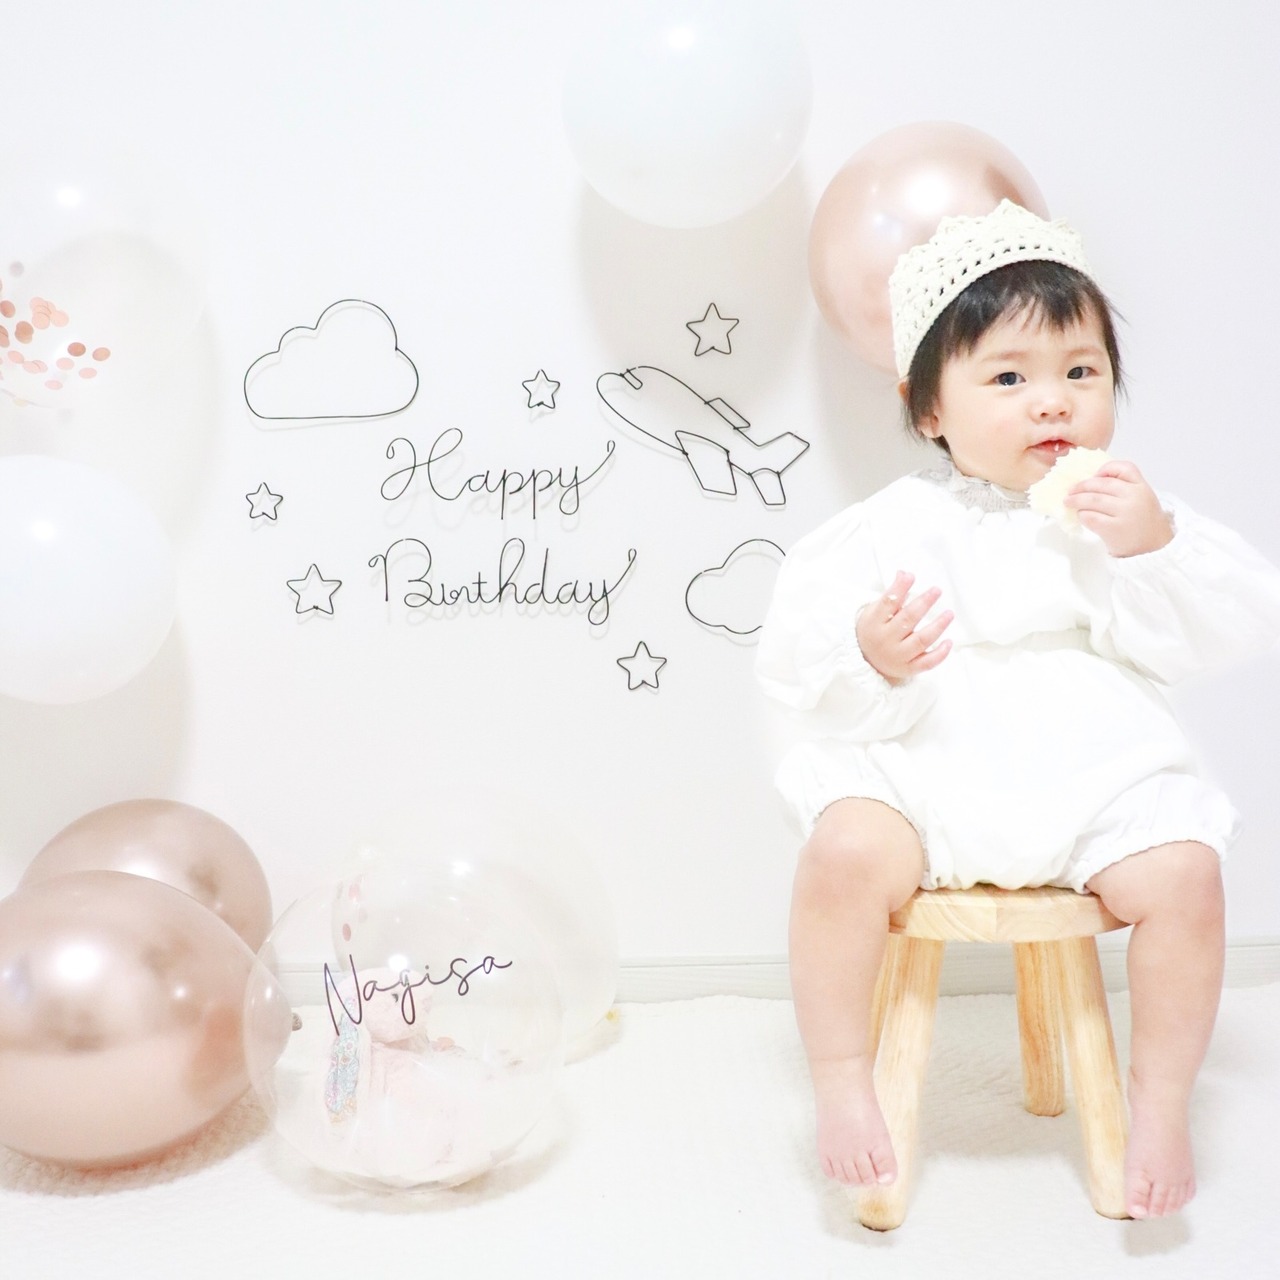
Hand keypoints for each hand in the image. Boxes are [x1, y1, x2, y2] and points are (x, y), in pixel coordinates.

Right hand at [856, 570, 952, 684]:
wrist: (865, 660)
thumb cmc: (874, 631)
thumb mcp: (876, 612)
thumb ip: (892, 595)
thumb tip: (903, 574)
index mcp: (874, 623)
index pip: (887, 603)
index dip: (899, 589)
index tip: (911, 576)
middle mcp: (885, 640)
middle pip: (907, 619)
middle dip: (923, 603)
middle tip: (936, 590)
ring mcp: (898, 655)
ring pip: (920, 641)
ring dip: (937, 626)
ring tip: (949, 613)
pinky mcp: (908, 668)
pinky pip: (927, 663)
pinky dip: (940, 654)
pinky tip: (948, 642)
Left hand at [1064, 459, 1173, 557]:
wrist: (1153, 549)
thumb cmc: (1142, 523)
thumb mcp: (1142, 499)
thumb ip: (1124, 488)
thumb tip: (1090, 481)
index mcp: (1141, 487)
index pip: (1125, 468)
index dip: (1107, 468)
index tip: (1094, 474)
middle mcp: (1134, 497)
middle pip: (1102, 484)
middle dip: (1082, 486)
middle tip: (1070, 490)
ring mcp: (1125, 513)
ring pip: (1093, 499)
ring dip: (1076, 500)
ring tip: (1068, 502)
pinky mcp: (1114, 529)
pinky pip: (1091, 517)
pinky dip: (1082, 515)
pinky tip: (1081, 516)